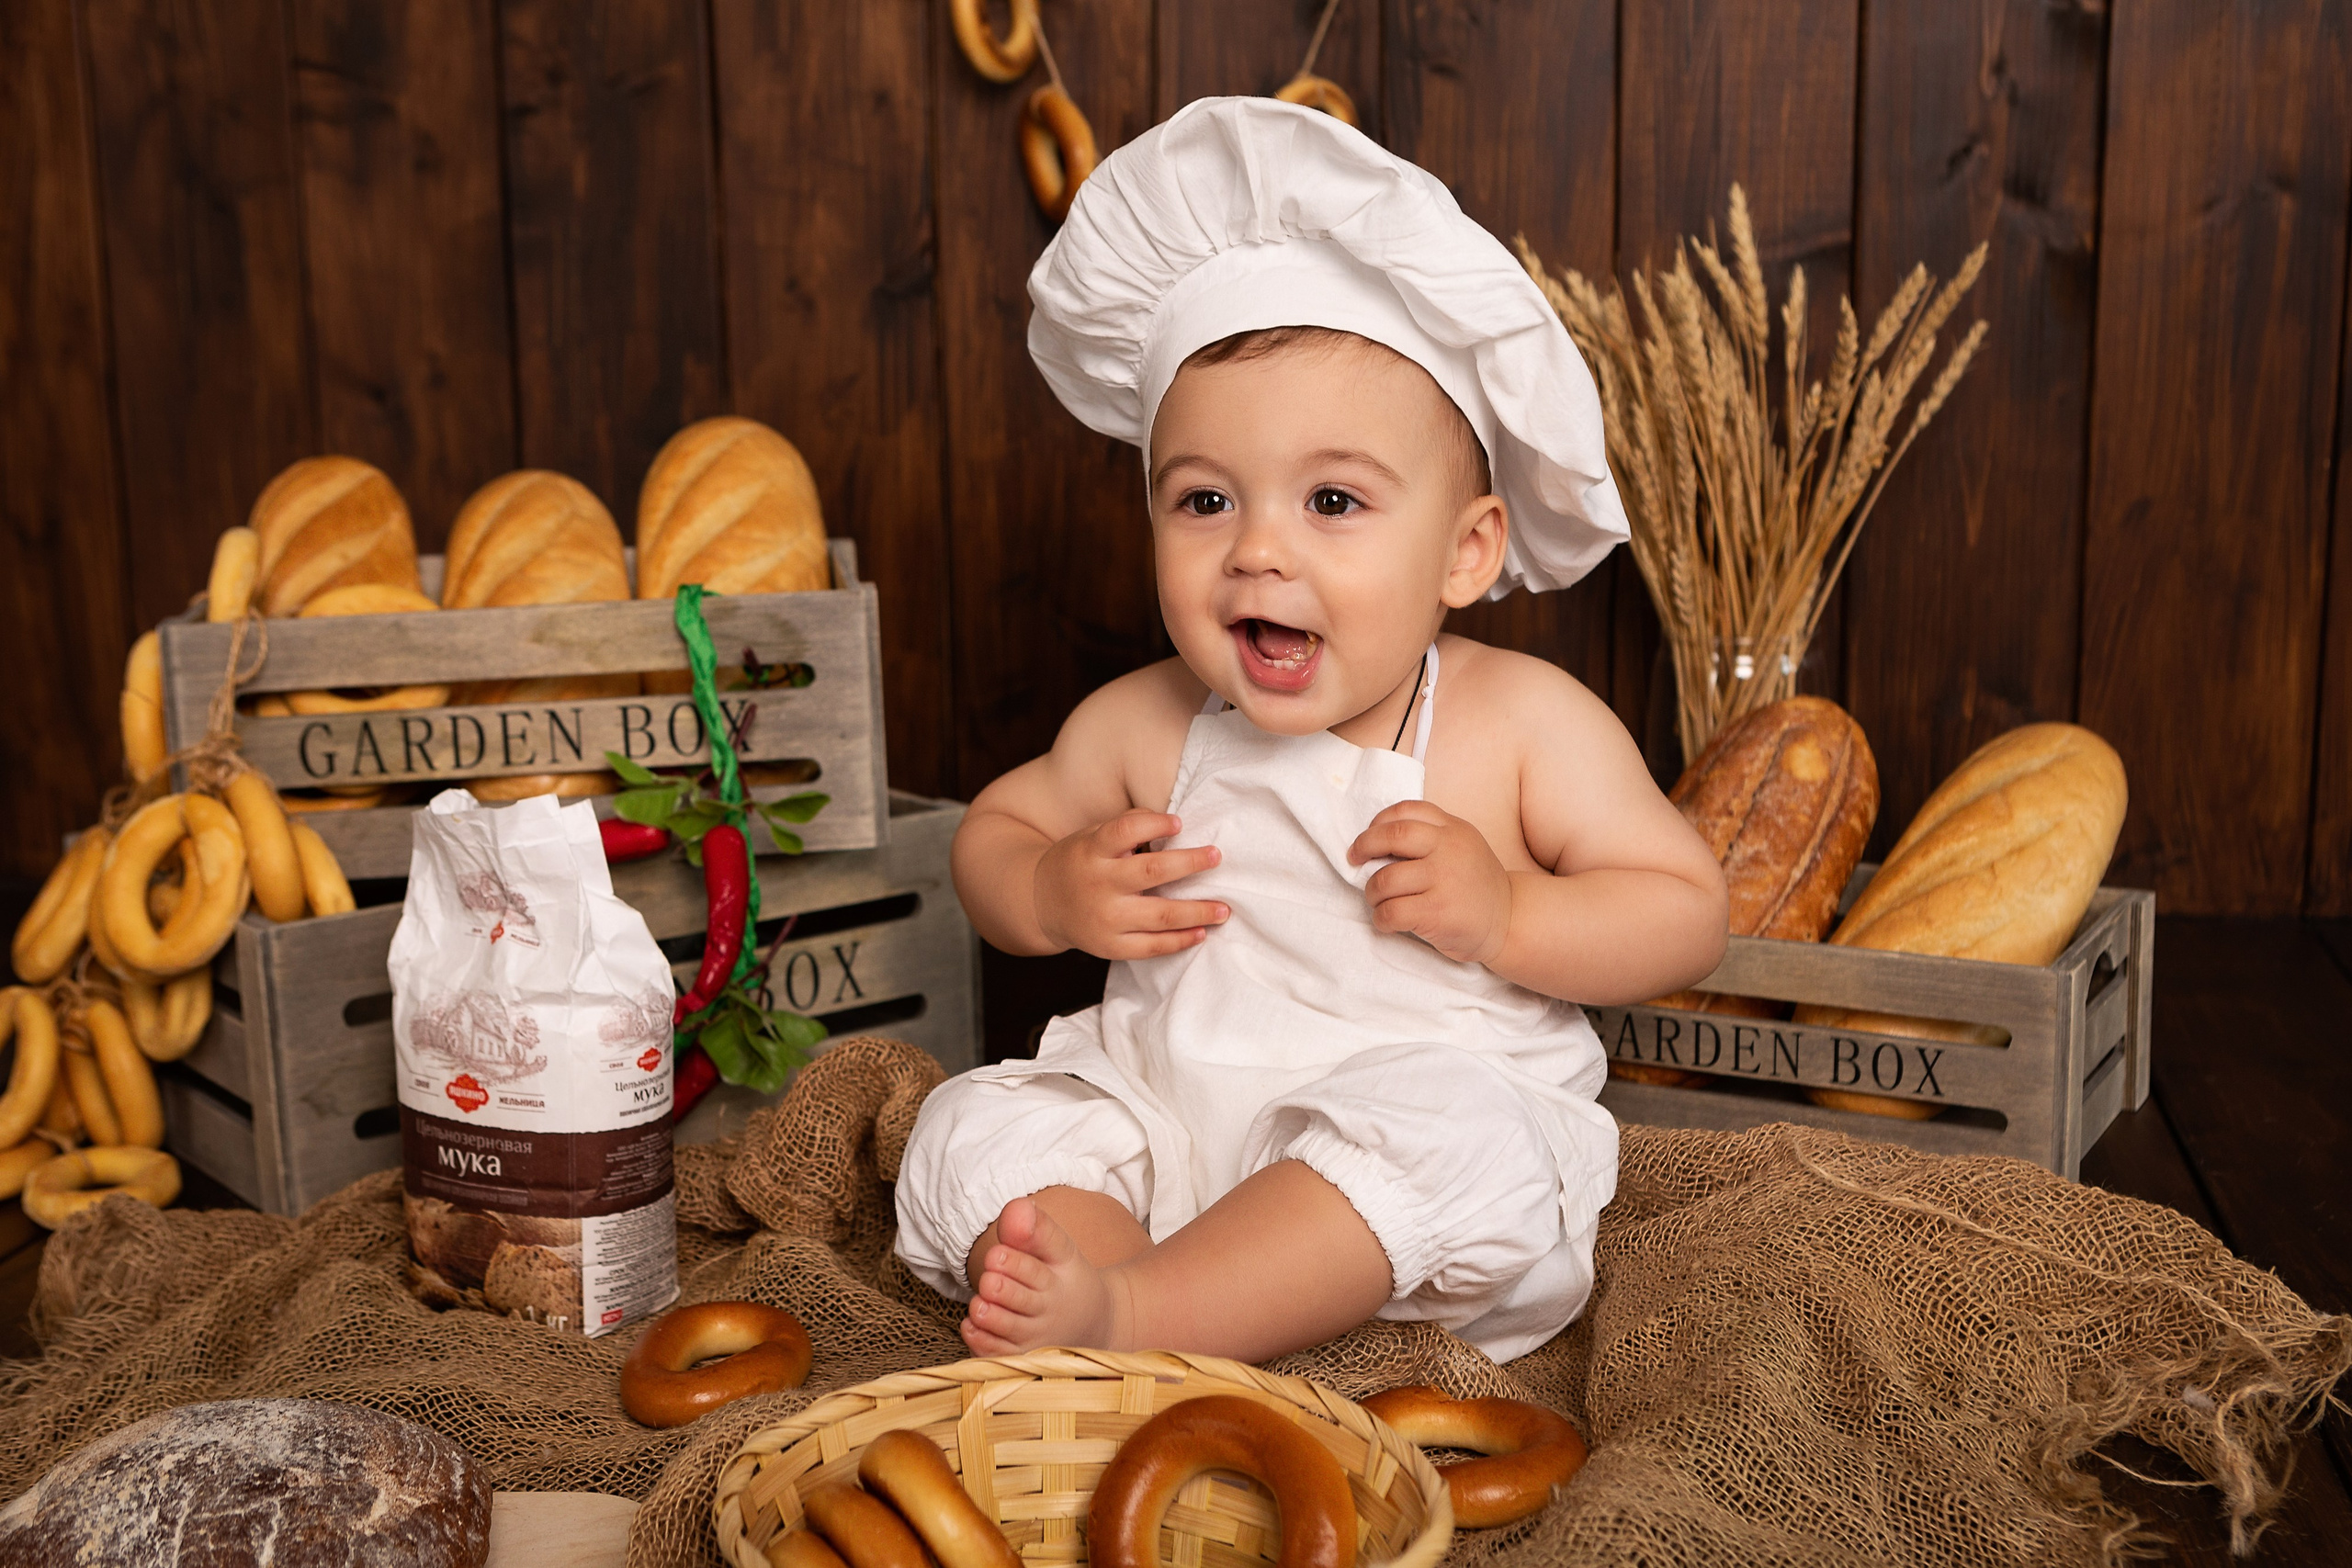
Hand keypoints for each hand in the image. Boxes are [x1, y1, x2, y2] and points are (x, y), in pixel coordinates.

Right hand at [1035, 810, 1228, 959]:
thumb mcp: (1092, 836)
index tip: (1179, 822)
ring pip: (1160, 915)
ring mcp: (1105, 919)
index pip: (1125, 830)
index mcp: (1093, 850)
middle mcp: (1099, 884)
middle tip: (1216, 856)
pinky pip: (1152, 947)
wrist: (1041, 904)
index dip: (1154, 824)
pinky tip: (1201, 933)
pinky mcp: (1111, 946)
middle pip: (1152, 872)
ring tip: (1224, 909)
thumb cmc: (1080, 862)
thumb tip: (1171, 821)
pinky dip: (1180, 941)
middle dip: (1190, 863)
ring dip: (1198, 911)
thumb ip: (1127, 825)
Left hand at [1348, 801, 1512, 964]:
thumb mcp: (1462, 847)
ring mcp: (1444, 880)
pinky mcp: (1438, 912)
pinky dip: (1381, 918)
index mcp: (1453, 829)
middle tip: (1355, 860)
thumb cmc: (1474, 885)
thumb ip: (1430, 837)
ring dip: (1372, 892)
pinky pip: (1392, 912)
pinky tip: (1388, 922)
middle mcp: (1449, 849)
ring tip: (1378, 900)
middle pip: (1393, 835)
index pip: (1408, 811)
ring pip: (1386, 880)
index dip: (1378, 822)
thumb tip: (1376, 842)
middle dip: (1365, 846)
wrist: (1509, 921)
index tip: (1367, 838)